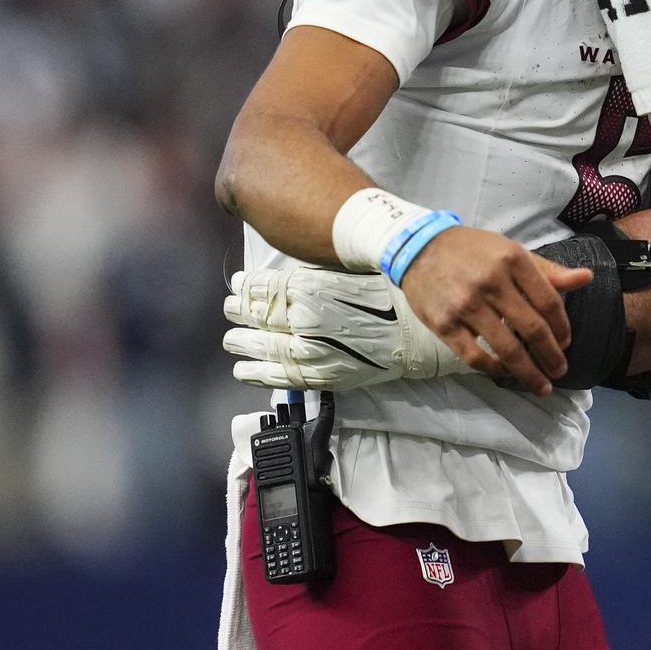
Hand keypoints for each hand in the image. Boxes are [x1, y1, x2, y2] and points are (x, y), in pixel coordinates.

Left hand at [223, 268, 469, 389]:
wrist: (418, 334)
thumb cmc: (390, 297)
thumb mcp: (347, 273)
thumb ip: (310, 277)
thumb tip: (278, 281)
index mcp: (309, 287)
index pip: (260, 287)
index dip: (245, 287)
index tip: (238, 287)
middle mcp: (302, 318)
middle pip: (254, 315)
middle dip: (239, 311)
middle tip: (232, 309)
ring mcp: (308, 350)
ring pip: (258, 346)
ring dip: (241, 342)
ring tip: (233, 339)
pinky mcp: (318, 375)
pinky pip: (277, 376)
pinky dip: (255, 372)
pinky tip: (243, 369)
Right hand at [398, 227, 590, 396]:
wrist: (419, 247)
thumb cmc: (473, 251)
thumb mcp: (512, 251)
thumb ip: (548, 271)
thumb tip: (587, 278)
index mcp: (514, 260)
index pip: (549, 302)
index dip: (562, 327)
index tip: (566, 342)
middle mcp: (492, 283)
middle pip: (533, 329)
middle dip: (551, 356)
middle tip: (560, 371)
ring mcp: (467, 305)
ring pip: (507, 348)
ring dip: (528, 373)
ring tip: (540, 385)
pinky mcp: (444, 324)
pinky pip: (475, 356)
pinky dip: (494, 369)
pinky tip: (505, 373)